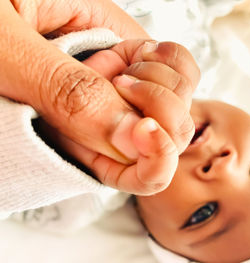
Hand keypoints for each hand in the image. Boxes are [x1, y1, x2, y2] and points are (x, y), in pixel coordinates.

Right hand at [39, 40, 199, 194]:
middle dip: (156, 106)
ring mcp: (125, 92)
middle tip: (113, 75)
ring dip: (157, 79)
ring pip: (181, 106)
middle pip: (168, 140)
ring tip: (113, 58)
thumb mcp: (11, 57)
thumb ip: (67, 97)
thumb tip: (133, 138)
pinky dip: (172, 60)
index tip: (145, 129)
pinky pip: (182, 72)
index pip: (137, 176)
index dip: (154, 164)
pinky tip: (143, 51)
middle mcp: (103, 121)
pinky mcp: (138, 61)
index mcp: (71, 139)